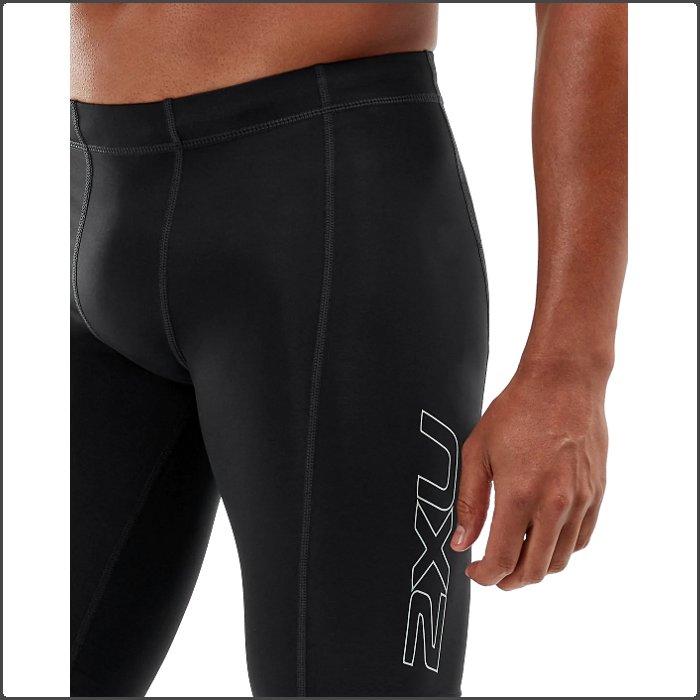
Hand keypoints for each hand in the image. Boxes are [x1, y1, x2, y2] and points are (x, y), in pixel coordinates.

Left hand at [451, 360, 607, 589]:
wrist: (563, 383)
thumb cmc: (516, 411)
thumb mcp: (478, 452)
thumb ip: (470, 502)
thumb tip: (462, 542)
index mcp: (519, 496)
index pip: (503, 560)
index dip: (485, 576)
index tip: (474, 573)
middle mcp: (555, 505)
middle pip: (535, 570)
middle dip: (509, 581)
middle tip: (493, 574)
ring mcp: (581, 501)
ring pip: (560, 559)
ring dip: (536, 569)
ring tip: (517, 557)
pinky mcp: (597, 493)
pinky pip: (582, 538)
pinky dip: (562, 550)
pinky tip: (545, 539)